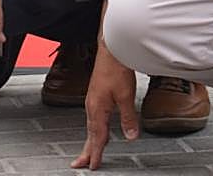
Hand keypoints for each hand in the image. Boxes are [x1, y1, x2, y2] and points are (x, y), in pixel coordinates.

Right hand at [72, 43, 139, 169]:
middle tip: (81, 164)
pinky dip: (94, 128)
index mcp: (97, 108)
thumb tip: (130, 136)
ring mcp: (93, 100)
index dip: (96, 153)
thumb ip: (128, 118)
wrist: (111, 49)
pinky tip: (97, 129)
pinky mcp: (96, 94)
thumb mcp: (126, 96)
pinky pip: (93, 117)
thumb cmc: (116, 68)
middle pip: (90, 134)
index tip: (92, 166)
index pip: (97, 137)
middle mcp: (92, 105)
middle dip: (87, 150)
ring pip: (91, 126)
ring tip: (89, 152)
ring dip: (91, 140)